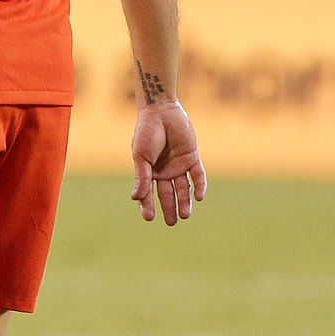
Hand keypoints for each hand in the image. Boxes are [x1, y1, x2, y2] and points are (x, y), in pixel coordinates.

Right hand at [130, 99, 205, 223]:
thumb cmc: (146, 133)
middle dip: (169, 208)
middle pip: (168, 193)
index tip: (149, 218)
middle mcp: (164, 170)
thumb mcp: (141, 157)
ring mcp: (179, 165)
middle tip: (172, 223)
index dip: (148, 205)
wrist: (161, 112)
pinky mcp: (192, 158)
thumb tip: (135, 198)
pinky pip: (198, 176)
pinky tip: (198, 198)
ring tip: (185, 215)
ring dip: (184, 201)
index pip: (149, 192)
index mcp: (149, 171)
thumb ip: (141, 178)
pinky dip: (199, 186)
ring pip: (184, 188)